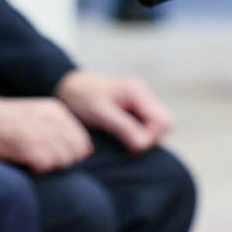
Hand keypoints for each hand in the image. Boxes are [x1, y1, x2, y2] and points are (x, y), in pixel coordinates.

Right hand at [0, 96, 93, 173]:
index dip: (70, 153)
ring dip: (49, 166)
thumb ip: (61, 129)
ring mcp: (41, 132)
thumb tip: (86, 151)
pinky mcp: (28, 146)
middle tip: (41, 159)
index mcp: (55, 110)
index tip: (50, 153)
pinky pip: (46, 167)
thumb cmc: (4, 120)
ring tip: (31, 159)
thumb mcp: (37, 114)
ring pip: (63, 161)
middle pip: (75, 153)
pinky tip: (24, 162)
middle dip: (62, 161)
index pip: (82, 141)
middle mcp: (51, 119)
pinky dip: (37, 170)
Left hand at [55, 68, 174, 152]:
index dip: (151, 137)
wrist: (66, 86)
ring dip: (142, 137)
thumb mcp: (100, 113)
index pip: (164, 121)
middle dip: (149, 138)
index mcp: (138, 92)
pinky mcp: (133, 109)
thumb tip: (143, 145)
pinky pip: (145, 126)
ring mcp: (139, 101)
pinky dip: (136, 134)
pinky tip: (118, 134)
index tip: (129, 142)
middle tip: (125, 141)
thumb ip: (124, 127)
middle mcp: (143, 95)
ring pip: (155, 127)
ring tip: (118, 136)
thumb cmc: (80, 97)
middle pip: (165, 124)